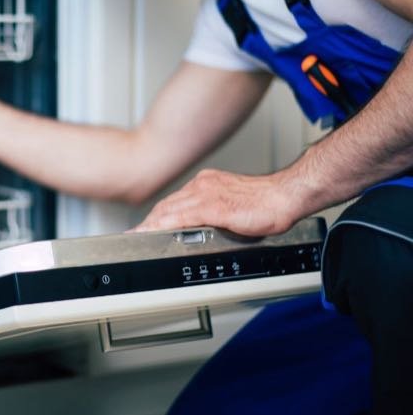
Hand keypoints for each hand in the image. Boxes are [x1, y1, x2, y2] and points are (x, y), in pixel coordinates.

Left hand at [131, 169, 305, 236]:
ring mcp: (207, 194)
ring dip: (152, 225)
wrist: (285, 197)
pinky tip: (157, 233)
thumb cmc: (265, 203)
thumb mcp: (230, 205)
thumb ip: (212, 212)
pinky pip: (184, 217)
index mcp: (205, 183)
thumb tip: (201, 227)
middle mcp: (202, 185)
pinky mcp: (215, 206)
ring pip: (171, 210)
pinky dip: (167, 226)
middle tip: (135, 235)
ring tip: (139, 237)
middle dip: (149, 222)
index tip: (144, 226)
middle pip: (167, 205)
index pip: (173, 201)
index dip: (156, 215)